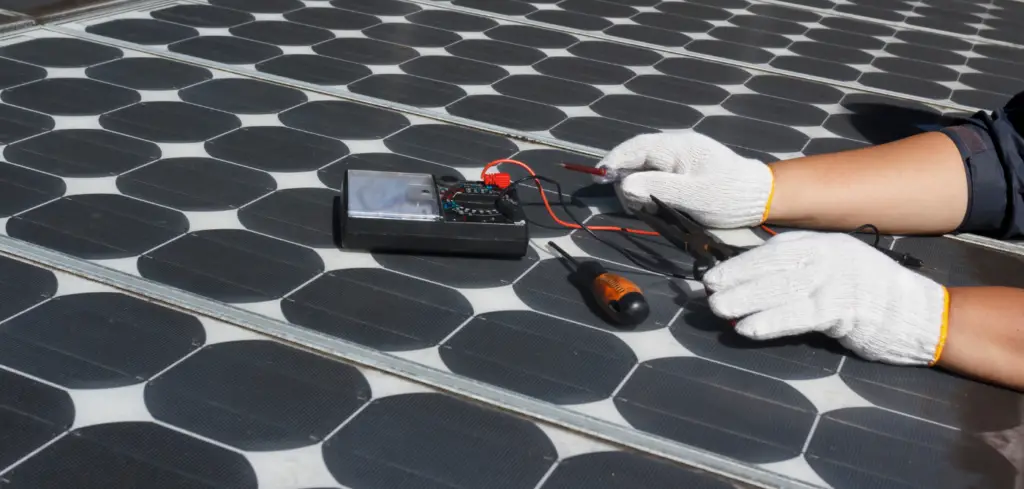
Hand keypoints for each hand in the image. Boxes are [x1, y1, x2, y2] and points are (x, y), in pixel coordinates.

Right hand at [597, 130, 773, 228]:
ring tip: (646, 208)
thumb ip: (656, 188)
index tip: (598, 176)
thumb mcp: (692, 195)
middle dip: (626, 180)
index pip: (635, 147)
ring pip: (644, 168)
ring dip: (638, 188)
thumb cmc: (728, 195)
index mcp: (677, 146)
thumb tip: (623, 184)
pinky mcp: (682, 170)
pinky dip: (649, 191)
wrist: (758, 197)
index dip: (614, 160)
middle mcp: (675, 147)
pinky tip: (656, 206)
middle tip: (631, 205)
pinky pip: (655, 176)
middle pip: (636, 157)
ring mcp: (678, 157)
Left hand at [702, 231, 949, 365]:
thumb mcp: (835, 270)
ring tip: (719, 309)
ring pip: (780, 288)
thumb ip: (801, 270)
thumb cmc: (872, 296)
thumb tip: (752, 282)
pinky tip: (748, 328)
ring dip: (745, 300)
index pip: (773, 250)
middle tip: (707, 293)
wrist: (921, 314)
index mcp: (823, 244)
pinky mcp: (844, 308)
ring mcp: (837, 280)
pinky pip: (799, 314)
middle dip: (736, 279)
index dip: (740, 263)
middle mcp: (828, 255)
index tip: (712, 275)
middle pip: (772, 266)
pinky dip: (771, 321)